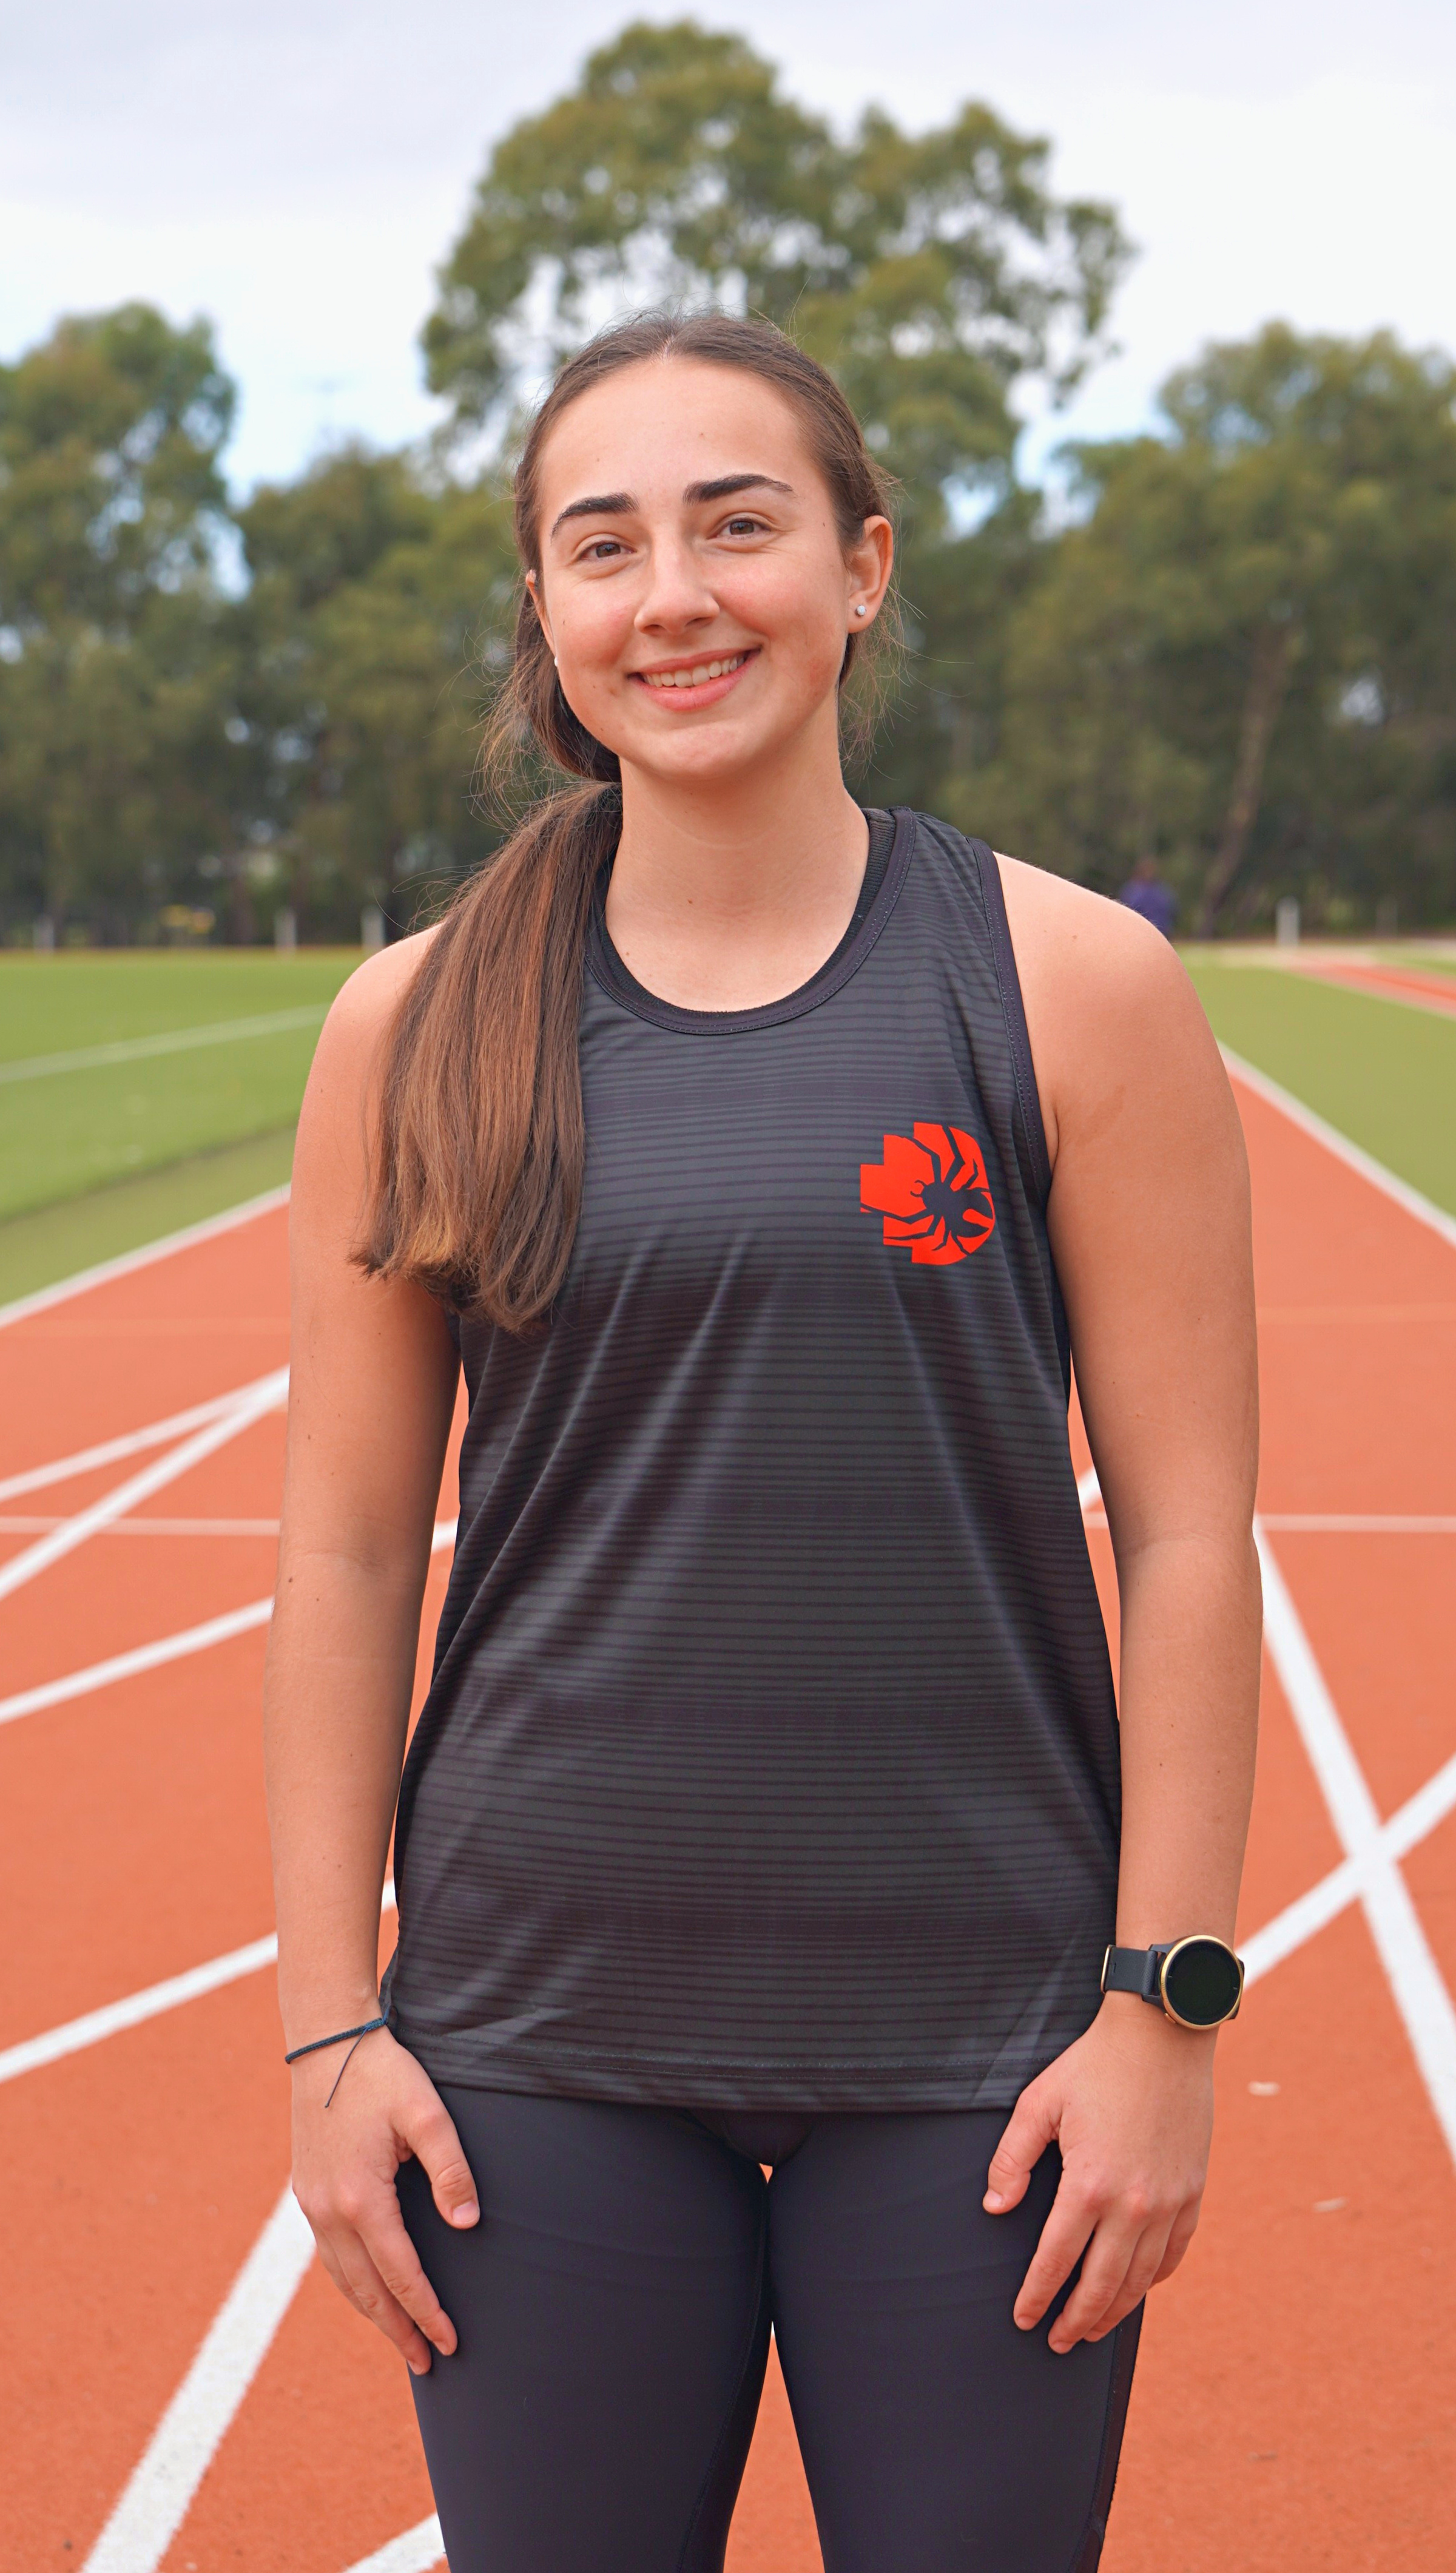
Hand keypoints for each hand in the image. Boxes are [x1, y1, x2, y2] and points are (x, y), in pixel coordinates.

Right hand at [290, 2026, 478, 2372]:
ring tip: (401, 2339)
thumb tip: (467, 2225)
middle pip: (367, 2291)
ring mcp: (311, 2204)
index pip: (401, 2275)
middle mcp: (329, 2211)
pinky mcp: (307, 2192)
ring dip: (372, 2313)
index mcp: (361, 2199)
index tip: (451, 2342)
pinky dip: (351, 2284)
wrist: (326, 2042)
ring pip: (343, 2279)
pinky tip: (368, 2290)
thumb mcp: (428, 2112)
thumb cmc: (383, 2072)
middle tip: (427, 2364)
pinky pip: (329, 2256)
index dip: (428, 2312)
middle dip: (398, 2331)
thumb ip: (451, 2170)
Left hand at [983, 1998, 1214, 2353]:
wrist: (1163, 2036)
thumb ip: (1012, 2158)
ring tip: (1091, 2329)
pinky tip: (1136, 2289)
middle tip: (1056, 2342)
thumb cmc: (1095, 2065)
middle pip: (1101, 2285)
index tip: (1024, 2318)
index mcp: (1089, 2185)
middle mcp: (1133, 2205)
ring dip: (1114, 2311)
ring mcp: (1169, 2203)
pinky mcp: (1193, 2193)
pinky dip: (1153, 2280)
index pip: (1056, 2260)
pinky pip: (1174, 2254)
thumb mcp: (1038, 2103)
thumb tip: (996, 2207)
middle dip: (1075, 2321)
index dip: (1037, 2296)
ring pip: (1140, 2279)